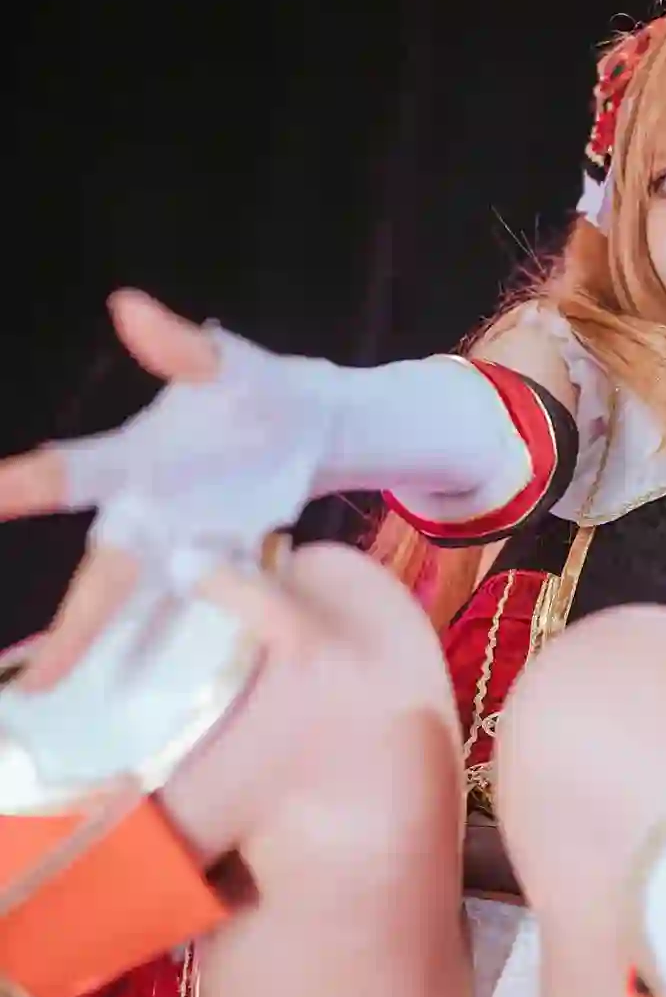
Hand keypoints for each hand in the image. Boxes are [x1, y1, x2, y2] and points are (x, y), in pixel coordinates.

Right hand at [0, 292, 318, 688]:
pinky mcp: (230, 565)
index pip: (67, 478)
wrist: (306, 424)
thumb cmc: (250, 388)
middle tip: (34, 677)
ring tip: (59, 690)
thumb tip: (128, 306)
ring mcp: (186, 545)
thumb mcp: (226, 365)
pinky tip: (155, 688)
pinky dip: (187, 643)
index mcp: (133, 463)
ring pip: (141, 604)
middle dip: (73, 623)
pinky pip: (207, 610)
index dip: (20, 491)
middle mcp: (148, 513)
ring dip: (111, 646)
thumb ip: (181, 348)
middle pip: (103, 574)